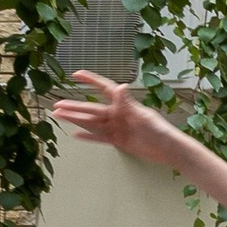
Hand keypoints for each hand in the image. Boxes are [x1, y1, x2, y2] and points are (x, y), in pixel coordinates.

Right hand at [49, 71, 190, 166]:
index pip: (105, 89)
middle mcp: (118, 115)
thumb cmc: (160, 131)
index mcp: (124, 105)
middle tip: (57, 105)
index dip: (91, 80)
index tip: (76, 75)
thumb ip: (128, 103)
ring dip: (76, 119)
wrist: (170, 151)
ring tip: (59, 116)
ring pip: (92, 123)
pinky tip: (75, 134)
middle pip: (92, 109)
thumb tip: (121, 86)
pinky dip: (88, 136)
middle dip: (74, 106)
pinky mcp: (119, 141)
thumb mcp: (143, 116)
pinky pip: (100, 137)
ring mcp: (118, 128)